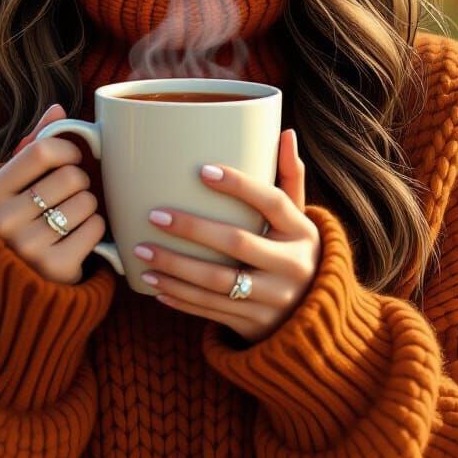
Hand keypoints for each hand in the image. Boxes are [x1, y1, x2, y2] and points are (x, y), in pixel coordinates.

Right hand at [0, 104, 106, 285]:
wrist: (18, 285)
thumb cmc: (23, 220)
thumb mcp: (17, 184)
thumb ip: (34, 145)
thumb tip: (57, 109)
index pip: (41, 150)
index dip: (67, 150)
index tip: (71, 159)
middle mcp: (3, 221)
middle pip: (70, 176)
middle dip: (81, 180)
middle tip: (71, 194)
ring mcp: (27, 247)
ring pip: (86, 201)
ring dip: (88, 205)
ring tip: (71, 217)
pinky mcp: (54, 268)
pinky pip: (95, 228)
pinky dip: (95, 228)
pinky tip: (78, 237)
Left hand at [133, 128, 320, 344]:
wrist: (315, 320)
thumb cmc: (296, 253)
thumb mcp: (301, 219)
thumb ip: (291, 177)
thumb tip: (285, 131)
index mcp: (302, 232)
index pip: (272, 201)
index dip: (240, 185)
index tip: (204, 170)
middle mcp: (292, 266)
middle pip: (238, 243)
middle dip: (193, 229)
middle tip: (155, 214)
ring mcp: (274, 299)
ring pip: (217, 283)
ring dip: (176, 267)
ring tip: (142, 250)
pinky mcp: (255, 326)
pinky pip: (210, 311)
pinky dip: (179, 298)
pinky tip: (153, 284)